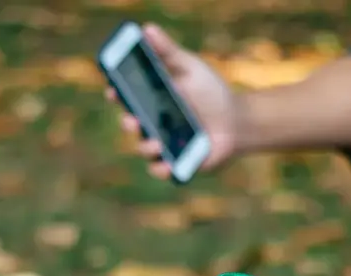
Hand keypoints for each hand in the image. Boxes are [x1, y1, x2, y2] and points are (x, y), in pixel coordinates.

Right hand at [106, 24, 240, 178]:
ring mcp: (163, 145)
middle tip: (134, 119)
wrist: (236, 120)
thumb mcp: (190, 67)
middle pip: (131, 124)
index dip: (117, 93)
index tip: (114, 89)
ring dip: (145, 147)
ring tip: (156, 142)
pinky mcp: (176, 163)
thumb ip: (168, 52)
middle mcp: (152, 123)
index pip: (126, 97)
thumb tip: (147, 29)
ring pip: (144, 149)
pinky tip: (166, 164)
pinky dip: (161, 169)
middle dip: (128, 122)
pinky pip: (162, 170)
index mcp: (151, 100)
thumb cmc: (210, 92)